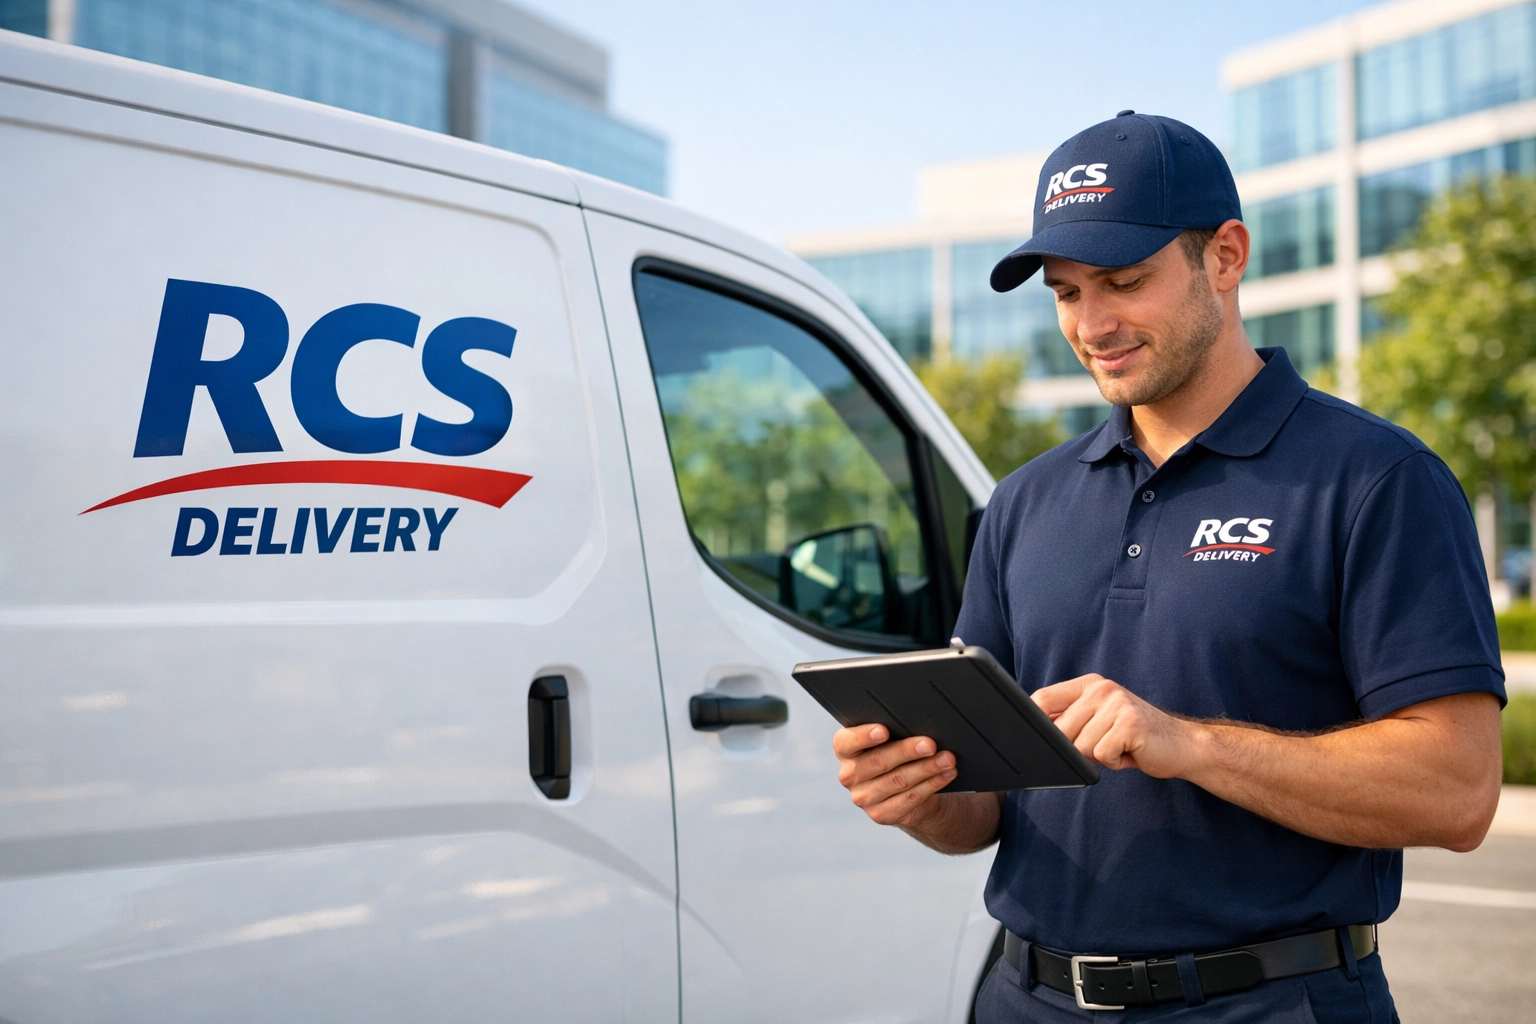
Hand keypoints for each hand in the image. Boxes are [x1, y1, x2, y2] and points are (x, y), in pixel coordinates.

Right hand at [832, 724, 956, 826]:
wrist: (903, 788)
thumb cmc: (896, 751)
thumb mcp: (890, 738)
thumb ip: (894, 729)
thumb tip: (919, 722)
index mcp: (845, 750)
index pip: (846, 742)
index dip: (864, 736)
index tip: (884, 731)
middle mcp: (849, 775)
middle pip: (878, 761)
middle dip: (907, 751)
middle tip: (930, 744)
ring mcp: (863, 798)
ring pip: (898, 781)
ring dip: (927, 768)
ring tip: (947, 759)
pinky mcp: (880, 814)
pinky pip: (909, 799)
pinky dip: (932, 784)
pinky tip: (946, 774)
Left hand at [1033, 674, 1195, 777]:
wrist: (1182, 744)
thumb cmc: (1133, 737)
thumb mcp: (1098, 720)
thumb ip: (1069, 720)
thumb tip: (1033, 733)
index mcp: (1090, 685)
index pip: (1042, 699)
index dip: (1034, 724)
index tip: (1035, 741)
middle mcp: (1102, 689)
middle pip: (1058, 729)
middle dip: (1074, 749)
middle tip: (1102, 746)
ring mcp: (1117, 704)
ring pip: (1080, 746)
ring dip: (1098, 757)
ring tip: (1119, 748)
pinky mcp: (1130, 724)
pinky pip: (1101, 755)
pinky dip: (1114, 763)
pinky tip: (1129, 753)